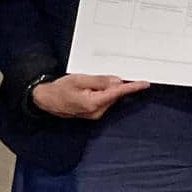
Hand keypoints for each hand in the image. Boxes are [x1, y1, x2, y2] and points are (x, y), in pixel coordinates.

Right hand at [31, 74, 149, 118]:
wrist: (47, 99)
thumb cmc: (60, 89)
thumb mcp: (80, 79)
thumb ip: (100, 81)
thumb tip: (117, 81)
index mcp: (93, 103)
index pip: (117, 93)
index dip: (132, 87)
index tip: (144, 84)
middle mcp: (96, 112)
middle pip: (114, 94)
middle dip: (114, 84)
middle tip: (100, 77)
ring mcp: (95, 114)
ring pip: (110, 97)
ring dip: (106, 88)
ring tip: (88, 84)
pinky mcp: (93, 113)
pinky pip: (104, 101)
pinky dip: (103, 93)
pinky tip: (91, 89)